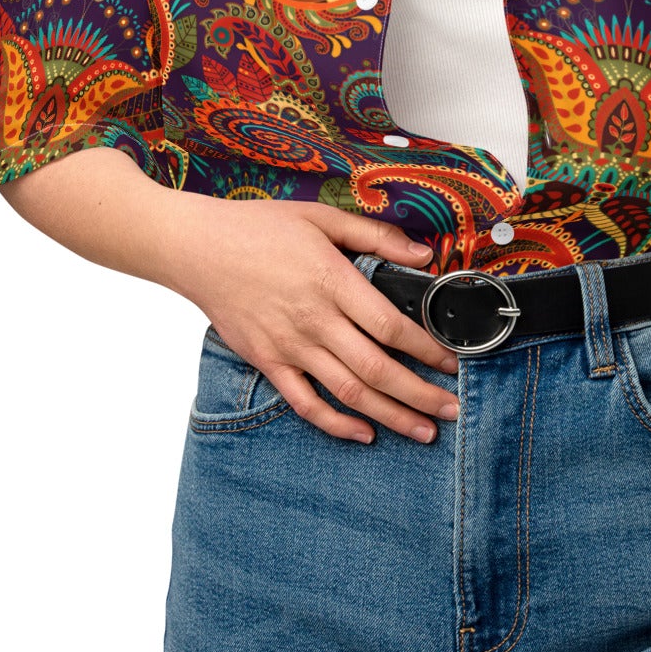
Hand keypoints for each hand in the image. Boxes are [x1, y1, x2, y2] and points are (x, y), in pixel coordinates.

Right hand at [170, 193, 464, 444]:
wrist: (197, 248)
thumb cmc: (259, 228)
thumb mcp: (322, 217)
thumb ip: (375, 235)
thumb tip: (423, 253)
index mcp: (332, 281)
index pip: (391, 326)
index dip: (427, 349)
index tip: (453, 361)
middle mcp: (313, 320)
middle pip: (377, 369)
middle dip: (421, 395)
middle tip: (452, 410)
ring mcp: (289, 346)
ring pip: (348, 393)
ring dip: (391, 416)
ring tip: (424, 432)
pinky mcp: (268, 362)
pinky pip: (305, 404)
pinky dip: (336, 424)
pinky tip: (364, 433)